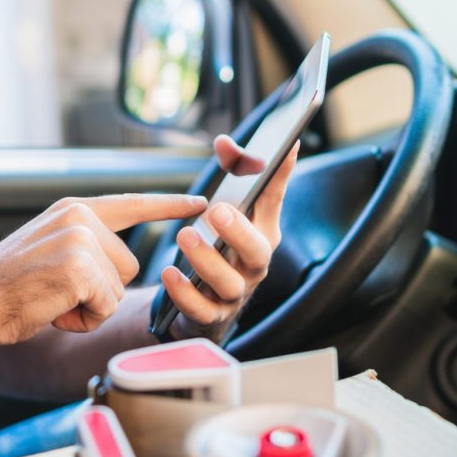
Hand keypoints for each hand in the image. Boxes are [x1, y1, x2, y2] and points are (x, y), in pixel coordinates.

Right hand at [0, 193, 207, 346]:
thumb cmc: (8, 288)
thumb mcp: (50, 249)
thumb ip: (84, 245)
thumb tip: (123, 263)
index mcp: (72, 209)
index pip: (132, 203)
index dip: (170, 206)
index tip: (201, 203)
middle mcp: (79, 217)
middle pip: (129, 265)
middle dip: (101, 291)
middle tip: (58, 292)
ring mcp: (80, 240)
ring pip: (119, 289)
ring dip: (91, 307)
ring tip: (53, 300)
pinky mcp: (81, 268)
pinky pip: (106, 306)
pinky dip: (83, 320)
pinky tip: (54, 311)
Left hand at [161, 136, 298, 341]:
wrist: (204, 303)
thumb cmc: (220, 247)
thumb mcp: (225, 210)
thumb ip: (228, 173)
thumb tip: (224, 142)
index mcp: (261, 233)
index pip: (273, 201)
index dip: (281, 174)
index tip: (287, 145)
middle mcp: (253, 265)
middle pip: (257, 251)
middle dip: (239, 231)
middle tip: (218, 210)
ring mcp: (234, 292)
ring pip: (228, 283)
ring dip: (206, 259)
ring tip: (184, 235)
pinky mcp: (211, 315)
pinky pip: (201, 309)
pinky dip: (185, 293)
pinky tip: (170, 273)